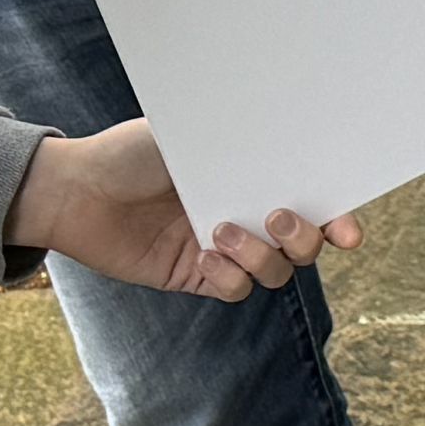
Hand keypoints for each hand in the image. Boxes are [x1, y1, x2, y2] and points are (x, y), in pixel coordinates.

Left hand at [9, 122, 350, 300]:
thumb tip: (286, 138)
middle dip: (304, 238)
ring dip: (258, 256)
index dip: (339, 218)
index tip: (348, 229)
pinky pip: (234, 290)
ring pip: (274, 272)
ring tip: (219, 232)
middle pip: (304, 245)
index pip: (312, 200)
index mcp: (252, 178)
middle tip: (275, 216)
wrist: (76, 188)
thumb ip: (238, 144)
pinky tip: (203, 256)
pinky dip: (229, 277)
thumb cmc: (132, 152)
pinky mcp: (195, 276)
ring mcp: (223, 250)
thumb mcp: (192, 135)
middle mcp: (245, 215)